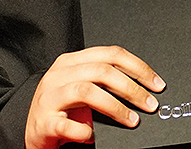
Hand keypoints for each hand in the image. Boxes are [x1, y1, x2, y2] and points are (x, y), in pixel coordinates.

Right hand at [24, 45, 164, 148]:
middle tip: (150, 104)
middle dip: (132, 88)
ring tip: (132, 120)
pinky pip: (67, 125)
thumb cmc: (63, 109)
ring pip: (87, 91)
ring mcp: (49, 97)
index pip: (110, 54)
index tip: (156, 83)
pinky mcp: (43, 121)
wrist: (34, 131)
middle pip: (102, 71)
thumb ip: (105, 81)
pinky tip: (93, 135)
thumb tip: (144, 87)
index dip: (137, 67)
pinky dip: (84, 131)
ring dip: (115, 107)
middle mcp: (59, 74)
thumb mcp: (83, 87)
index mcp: (71, 61)